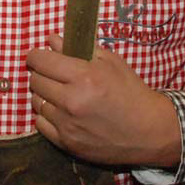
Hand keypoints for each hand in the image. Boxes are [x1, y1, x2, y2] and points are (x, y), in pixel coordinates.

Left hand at [25, 34, 180, 167]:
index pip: (41, 61)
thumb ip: (79, 49)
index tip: (40, 56)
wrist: (149, 131)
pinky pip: (40, 124)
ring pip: (36, 102)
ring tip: (58, 93)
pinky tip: (60, 112)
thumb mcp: (111, 62)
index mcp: (84, 77)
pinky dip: (46, 115)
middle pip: (35, 81)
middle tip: (53, 74)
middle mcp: (71, 101)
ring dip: (43, 95)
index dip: (37, 56)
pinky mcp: (67, 143)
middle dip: (41, 73)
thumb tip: (51, 40)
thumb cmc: (131, 92)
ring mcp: (67, 124)